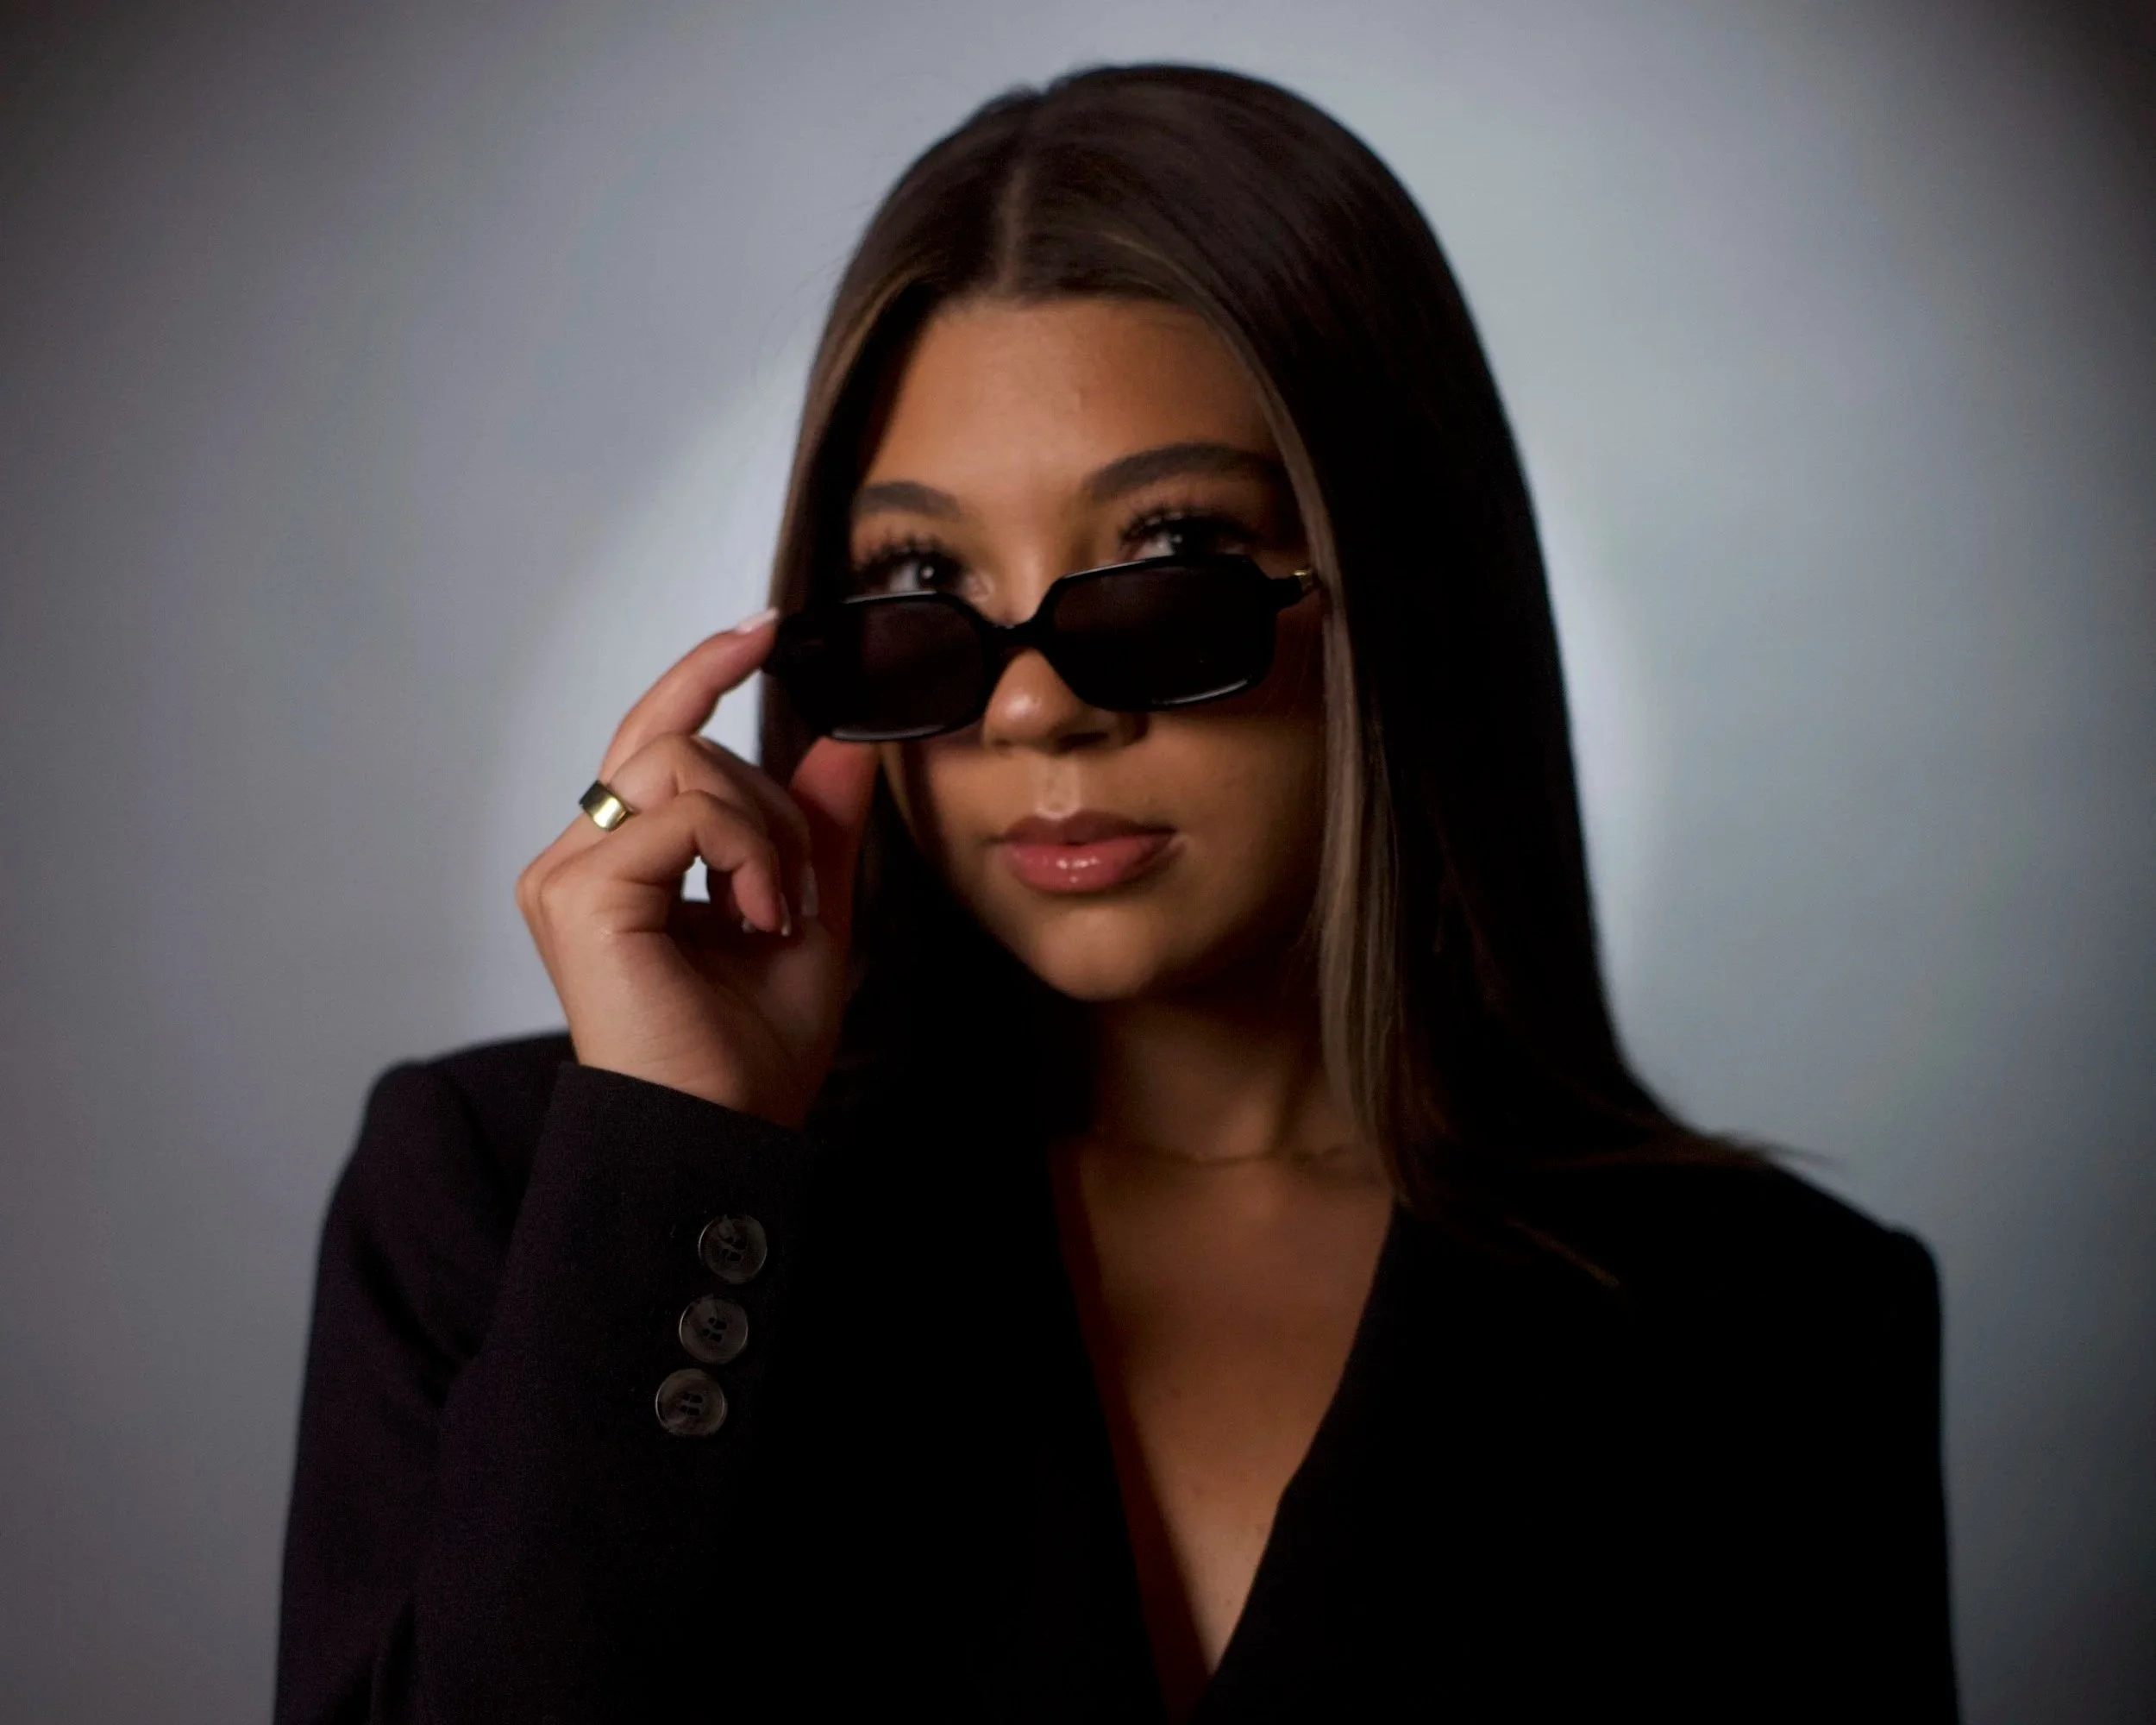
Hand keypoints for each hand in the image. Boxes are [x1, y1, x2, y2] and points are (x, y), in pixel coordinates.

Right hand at [515, 612, 878, 1126]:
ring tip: (777, 912)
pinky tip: (759, 919)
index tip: (767, 630)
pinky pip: (687, 811)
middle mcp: (579, 859)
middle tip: (797, 895)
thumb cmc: (749, 1058)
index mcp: (622, 862)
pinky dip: (749, 853)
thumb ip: (816, 827)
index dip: (703, 673)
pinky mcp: (577, 893)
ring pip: (686, 765)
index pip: (655, 736)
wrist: (723, 1138)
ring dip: (765, 831)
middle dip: (770, 806)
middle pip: (680, 743)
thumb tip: (847, 739)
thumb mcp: (806, 916)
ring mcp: (567, 874)